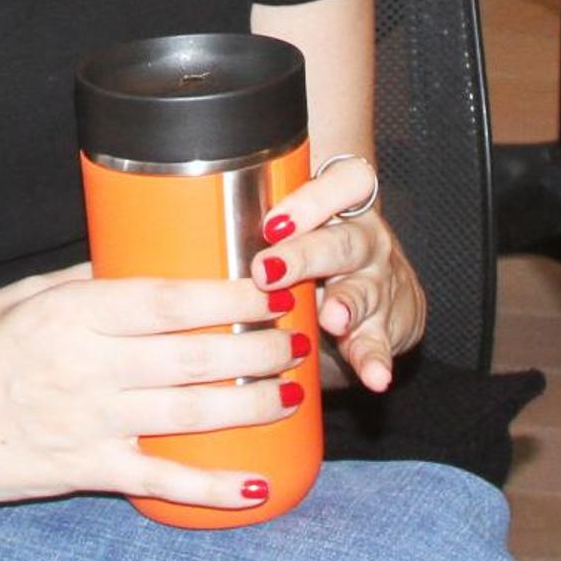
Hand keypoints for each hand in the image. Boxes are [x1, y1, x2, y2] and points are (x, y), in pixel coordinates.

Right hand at [0, 264, 306, 511]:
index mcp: (70, 314)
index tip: (268, 289)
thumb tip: (155, 262)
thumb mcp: (23, 297)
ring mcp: (85, 423)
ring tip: (287, 393)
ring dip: (249, 405)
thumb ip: (87, 283)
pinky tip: (256, 486)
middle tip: (294, 340)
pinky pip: (161, 480)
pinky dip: (213, 487)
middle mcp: (83, 367)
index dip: (228, 297)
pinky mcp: (84, 471)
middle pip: (192, 356)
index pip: (167, 301)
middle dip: (255, 348)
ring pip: (189, 414)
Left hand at [255, 154, 423, 394]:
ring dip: (347, 305)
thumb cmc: (319, 260)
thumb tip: (174, 234)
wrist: (384, 300)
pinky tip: (374, 376)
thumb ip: (252, 231)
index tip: (271, 223)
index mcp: (341, 209)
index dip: (311, 199)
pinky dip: (376, 360)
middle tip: (267, 272)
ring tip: (333, 319)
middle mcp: (364, 241)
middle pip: (342, 240)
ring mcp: (377, 284)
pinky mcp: (387, 328)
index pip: (343, 183)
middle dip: (304, 256)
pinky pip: (380, 344)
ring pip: (363, 291)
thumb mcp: (298, 234)